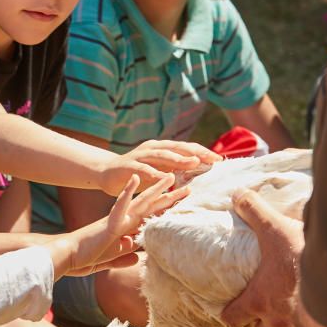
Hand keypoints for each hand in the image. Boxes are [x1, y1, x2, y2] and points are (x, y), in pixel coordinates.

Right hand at [67, 174, 187, 272]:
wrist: (67, 256)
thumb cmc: (84, 257)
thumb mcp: (110, 259)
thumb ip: (123, 257)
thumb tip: (138, 257)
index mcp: (124, 230)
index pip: (148, 218)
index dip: (165, 210)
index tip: (180, 204)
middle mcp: (122, 222)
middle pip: (149, 206)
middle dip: (169, 197)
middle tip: (187, 185)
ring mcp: (116, 221)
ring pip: (140, 202)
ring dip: (155, 189)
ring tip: (170, 176)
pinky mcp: (108, 224)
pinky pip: (119, 207)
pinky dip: (127, 193)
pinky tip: (135, 180)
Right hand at [99, 140, 220, 195]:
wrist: (107, 173)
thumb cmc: (137, 174)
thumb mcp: (159, 171)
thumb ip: (176, 170)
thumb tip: (200, 172)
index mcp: (161, 148)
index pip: (185, 148)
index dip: (202, 152)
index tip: (219, 159)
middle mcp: (152, 148)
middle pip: (177, 148)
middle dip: (195, 153)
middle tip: (212, 159)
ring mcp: (140, 155)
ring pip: (162, 155)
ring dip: (178, 159)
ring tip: (193, 163)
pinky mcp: (129, 165)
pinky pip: (144, 169)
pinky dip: (155, 173)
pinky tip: (166, 178)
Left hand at [220, 189, 303, 326]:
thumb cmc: (303, 260)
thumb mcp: (274, 229)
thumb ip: (254, 212)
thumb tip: (237, 196)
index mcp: (259, 300)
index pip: (233, 319)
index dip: (229, 314)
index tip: (228, 309)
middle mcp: (278, 320)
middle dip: (261, 326)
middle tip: (264, 311)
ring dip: (289, 325)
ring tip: (293, 310)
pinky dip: (315, 323)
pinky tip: (319, 309)